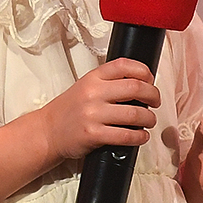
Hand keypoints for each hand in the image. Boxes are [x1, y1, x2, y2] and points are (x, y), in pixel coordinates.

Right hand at [34, 58, 161, 161]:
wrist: (47, 132)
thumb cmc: (70, 110)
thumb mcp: (86, 87)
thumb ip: (109, 82)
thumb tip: (141, 84)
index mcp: (93, 77)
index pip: (124, 65)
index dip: (144, 71)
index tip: (150, 80)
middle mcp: (93, 93)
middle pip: (136, 88)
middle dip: (153, 96)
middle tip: (155, 102)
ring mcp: (92, 114)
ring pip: (135, 114)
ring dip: (149, 119)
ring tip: (149, 121)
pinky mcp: (93, 135)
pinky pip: (126, 135)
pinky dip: (140, 137)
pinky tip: (141, 136)